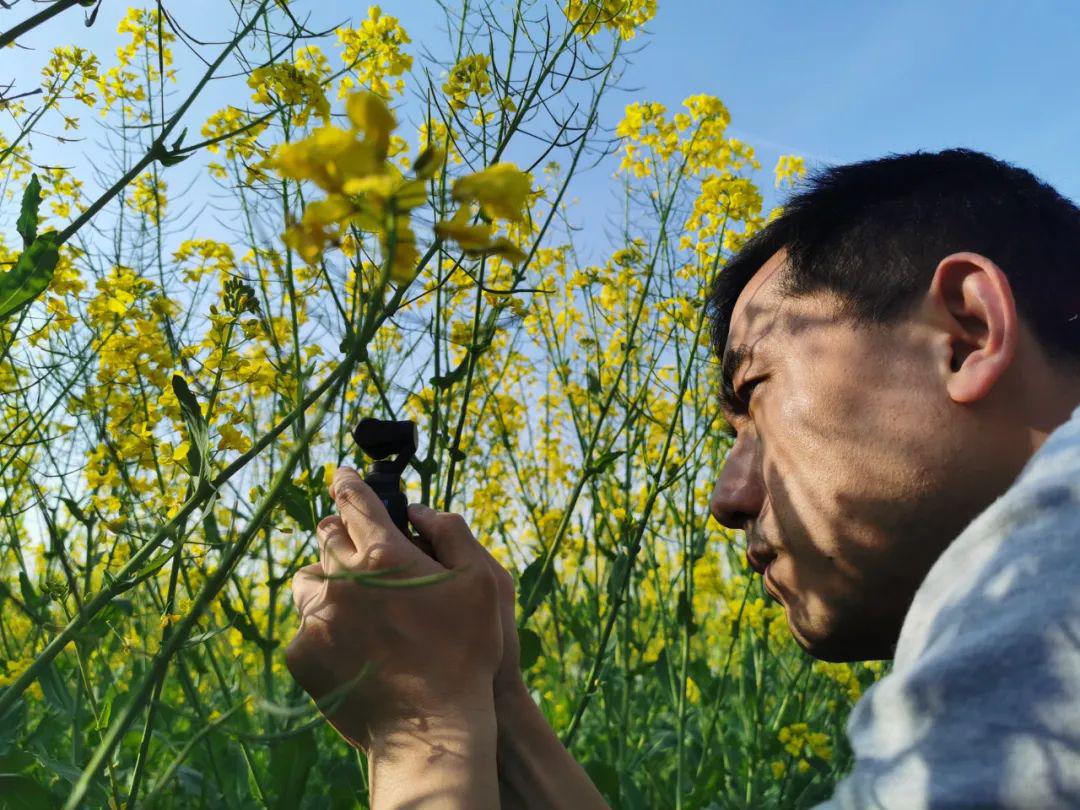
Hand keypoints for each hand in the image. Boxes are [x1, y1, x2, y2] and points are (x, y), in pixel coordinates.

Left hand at [285, 467, 502, 750]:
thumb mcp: (483, 582)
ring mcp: (318, 618)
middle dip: (342, 532)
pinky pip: (305, 626)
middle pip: (326, 536)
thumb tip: (417, 510)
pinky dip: (324, 626)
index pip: (353, 500)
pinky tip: (352, 645)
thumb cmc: (467, 652)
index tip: (342, 475)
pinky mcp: (303, 654)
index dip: (347, 482)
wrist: (432, 729)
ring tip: (354, 600)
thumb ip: (452, 532)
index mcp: (384, 553)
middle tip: (362, 547)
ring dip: (328, 580)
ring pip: (308, 580)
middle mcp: (342, 579)